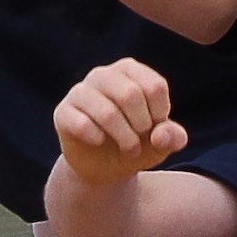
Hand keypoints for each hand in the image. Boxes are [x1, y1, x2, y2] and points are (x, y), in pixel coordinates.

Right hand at [56, 59, 188, 186]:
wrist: (105, 166)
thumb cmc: (137, 144)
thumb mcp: (162, 143)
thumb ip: (173, 136)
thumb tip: (160, 135)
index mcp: (130, 70)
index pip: (155, 86)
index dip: (160, 115)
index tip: (155, 128)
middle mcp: (103, 75)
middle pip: (130, 95)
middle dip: (141, 126)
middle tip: (140, 142)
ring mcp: (80, 91)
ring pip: (107, 113)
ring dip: (124, 138)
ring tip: (129, 149)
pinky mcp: (63, 112)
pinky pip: (82, 125)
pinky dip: (97, 140)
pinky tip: (99, 142)